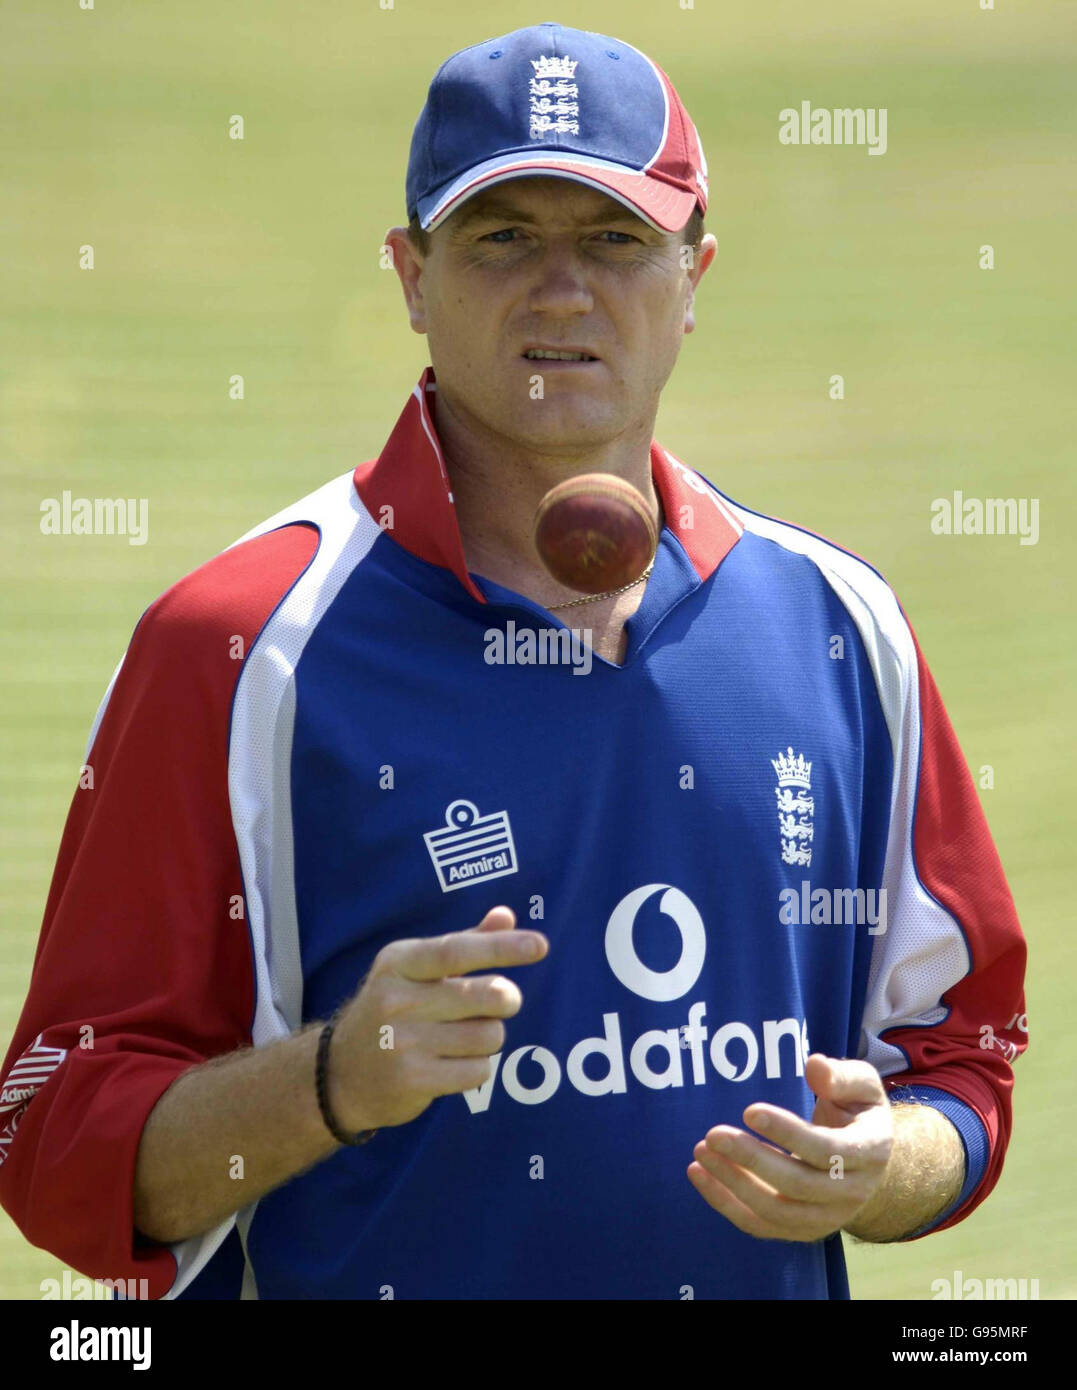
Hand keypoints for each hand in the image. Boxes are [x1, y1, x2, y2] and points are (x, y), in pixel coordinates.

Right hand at [329, 906, 546, 1131]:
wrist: (341, 1072)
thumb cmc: (392, 1009)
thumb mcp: (415, 969)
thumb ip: (463, 942)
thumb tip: (506, 916)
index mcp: (399, 962)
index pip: (457, 950)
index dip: (501, 948)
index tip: (539, 946)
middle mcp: (396, 999)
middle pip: (486, 996)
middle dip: (506, 999)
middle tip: (502, 1001)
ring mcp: (402, 1042)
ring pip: (488, 1036)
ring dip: (489, 1037)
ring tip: (463, 1037)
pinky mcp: (412, 1080)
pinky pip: (478, 1071)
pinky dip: (476, 1068)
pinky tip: (451, 1064)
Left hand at [687, 1053, 892, 1240]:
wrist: (867, 1162)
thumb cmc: (858, 1113)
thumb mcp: (863, 1086)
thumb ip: (841, 1075)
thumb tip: (815, 1066)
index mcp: (870, 1153)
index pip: (826, 1150)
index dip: (787, 1133)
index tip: (749, 1111)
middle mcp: (852, 1193)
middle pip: (797, 1185)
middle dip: (751, 1159)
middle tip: (713, 1135)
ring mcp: (827, 1218)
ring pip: (776, 1211)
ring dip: (732, 1184)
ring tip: (700, 1153)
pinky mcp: (802, 1230)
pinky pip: (761, 1225)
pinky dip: (726, 1204)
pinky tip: (699, 1175)